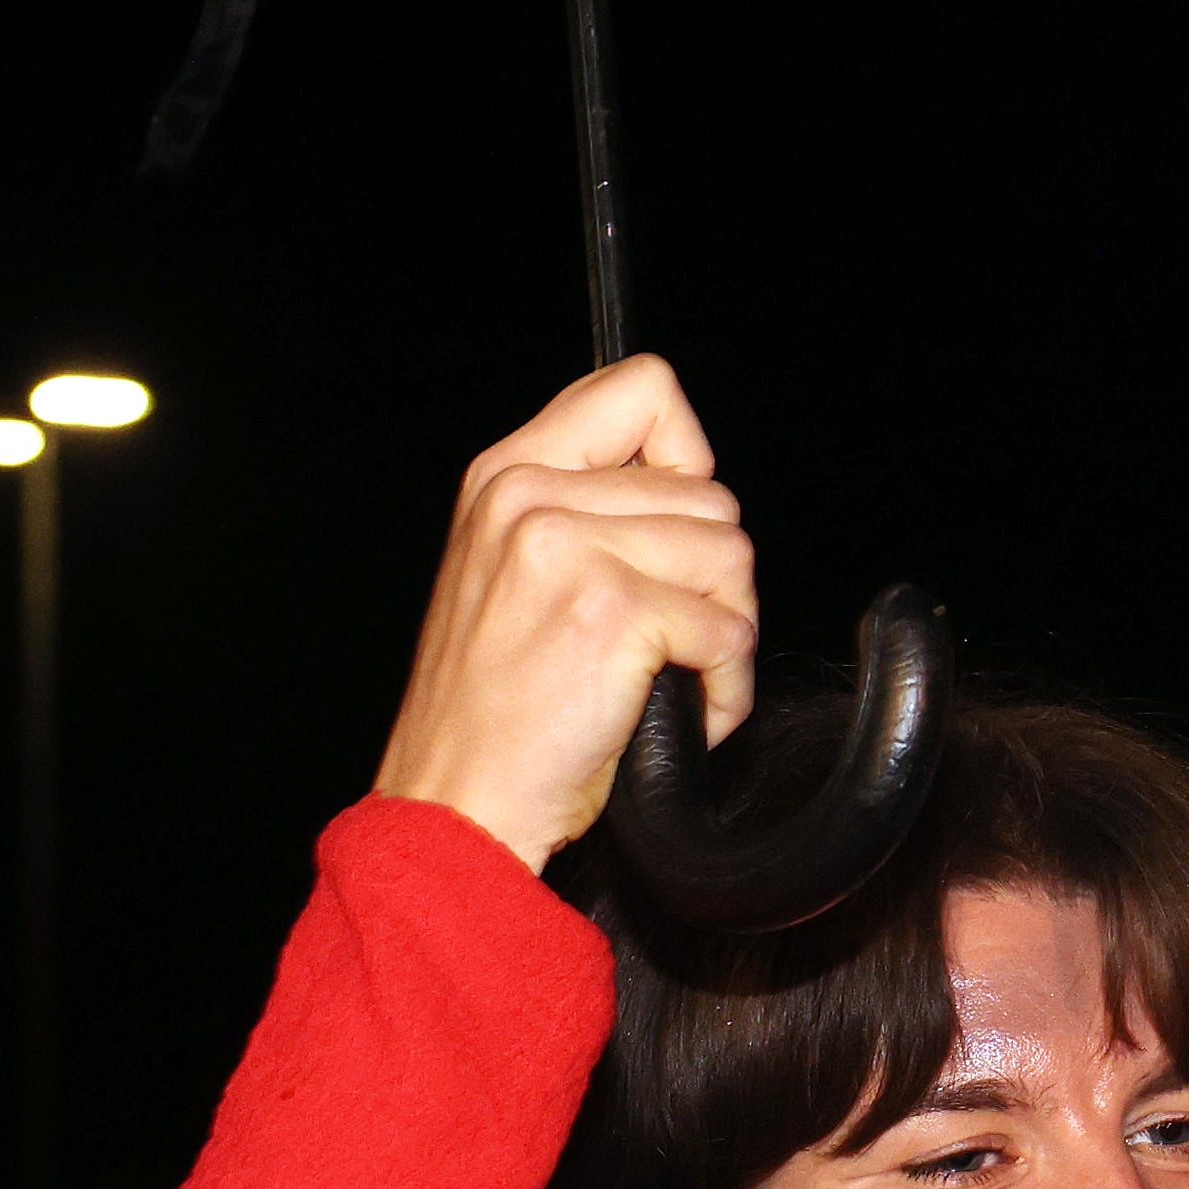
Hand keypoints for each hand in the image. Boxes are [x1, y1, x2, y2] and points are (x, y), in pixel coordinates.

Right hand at [371, 357, 757, 868]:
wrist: (456, 800)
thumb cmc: (492, 709)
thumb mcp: (509, 572)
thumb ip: (581, 510)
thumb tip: (687, 484)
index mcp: (507, 474)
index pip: (640, 389)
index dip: (688, 455)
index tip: (678, 527)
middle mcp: (531, 495)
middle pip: (710, 495)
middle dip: (715, 578)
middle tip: (674, 639)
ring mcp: (570, 548)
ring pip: (732, 556)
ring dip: (727, 632)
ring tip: (673, 678)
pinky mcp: (613, 610)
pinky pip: (732, 632)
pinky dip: (727, 688)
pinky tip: (682, 712)